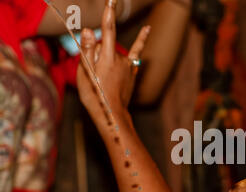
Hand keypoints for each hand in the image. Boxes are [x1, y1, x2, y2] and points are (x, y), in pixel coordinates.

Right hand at [77, 0, 150, 116]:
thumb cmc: (94, 95)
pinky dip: (141, 40)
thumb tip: (90, 30)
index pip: (108, 30)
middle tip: (92, 74)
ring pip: (113, 53)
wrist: (111, 113)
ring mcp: (128, 65)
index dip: (108, 14)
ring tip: (102, 79)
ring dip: (105, 59)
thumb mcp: (85, 73)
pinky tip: (148, 28)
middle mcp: (120, 58)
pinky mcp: (132, 71)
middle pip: (104, 45)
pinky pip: (136, 53)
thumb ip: (87, 50)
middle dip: (95, 53)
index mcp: (107, 58)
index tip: (111, 1)